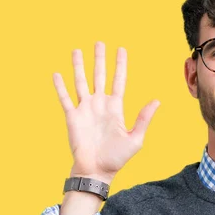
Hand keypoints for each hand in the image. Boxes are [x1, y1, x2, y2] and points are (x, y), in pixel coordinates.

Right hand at [53, 41, 159, 183]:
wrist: (97, 171)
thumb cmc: (116, 158)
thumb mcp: (135, 138)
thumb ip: (144, 118)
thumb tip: (157, 101)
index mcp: (115, 108)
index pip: (118, 81)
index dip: (120, 65)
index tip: (121, 49)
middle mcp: (100, 105)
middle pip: (99, 76)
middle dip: (100, 59)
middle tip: (99, 42)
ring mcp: (85, 110)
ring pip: (81, 82)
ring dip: (79, 66)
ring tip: (77, 50)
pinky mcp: (72, 117)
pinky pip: (65, 98)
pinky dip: (60, 86)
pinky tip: (57, 73)